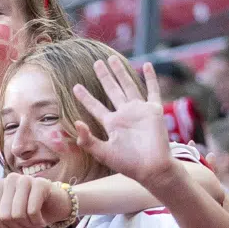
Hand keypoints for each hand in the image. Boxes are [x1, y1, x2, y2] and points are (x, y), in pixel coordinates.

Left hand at [0, 174, 72, 227]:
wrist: (57, 205)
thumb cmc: (31, 211)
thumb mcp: (10, 220)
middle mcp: (10, 179)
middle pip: (5, 216)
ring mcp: (25, 179)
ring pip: (18, 214)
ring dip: (27, 227)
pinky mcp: (40, 184)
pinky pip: (32, 211)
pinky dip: (37, 222)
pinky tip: (41, 224)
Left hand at [71, 59, 175, 188]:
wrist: (151, 168)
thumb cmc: (128, 164)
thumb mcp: (103, 153)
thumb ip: (88, 140)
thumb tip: (76, 123)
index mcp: (112, 124)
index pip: (95, 107)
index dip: (86, 97)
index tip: (75, 86)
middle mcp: (124, 115)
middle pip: (112, 90)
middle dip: (104, 76)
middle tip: (96, 62)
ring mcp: (139, 111)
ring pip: (128, 86)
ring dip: (121, 72)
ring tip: (112, 59)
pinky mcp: (153, 111)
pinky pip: (152, 91)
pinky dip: (150, 78)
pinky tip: (147, 65)